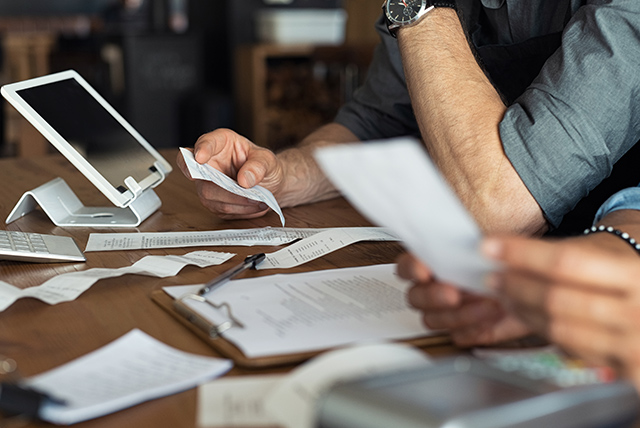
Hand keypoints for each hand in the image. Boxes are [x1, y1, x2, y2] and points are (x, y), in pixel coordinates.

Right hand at [177, 129, 284, 218]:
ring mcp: (207, 183)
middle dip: (224, 187)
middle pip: (201, 175)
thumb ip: (258, 166)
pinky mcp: (213, 202)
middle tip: (248, 191)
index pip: (205, 143)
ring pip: (209, 196)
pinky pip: (220, 209)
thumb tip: (244, 179)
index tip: (201, 158)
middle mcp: (209, 162)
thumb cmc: (265, 166)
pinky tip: (254, 206)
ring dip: (236, 201)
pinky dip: (239, 210)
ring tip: (258, 201)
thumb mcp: (268, 160)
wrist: (270, 184)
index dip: (201, 149)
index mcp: (220, 142)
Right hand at [396, 252, 530, 346]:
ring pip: (433, 320)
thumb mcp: (495, 244)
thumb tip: (473, 246)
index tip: (425, 271)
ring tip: (487, 304)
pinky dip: (474, 330)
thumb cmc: (508, 261)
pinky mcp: (465, 330)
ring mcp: (447, 312)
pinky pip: (458, 337)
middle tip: (454, 293)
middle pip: (415, 298)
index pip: (407, 266)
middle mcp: (435, 288)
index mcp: (433, 262)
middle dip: (433, 296)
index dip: (412, 269)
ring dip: (459, 314)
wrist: (533, 283)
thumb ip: (477, 245)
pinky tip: (491, 319)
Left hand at [483, 236, 639, 386]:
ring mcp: (634, 344)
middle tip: (493, 277)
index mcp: (635, 274)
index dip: (522, 254)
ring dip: (522, 311)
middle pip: (556, 299)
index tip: (490, 246)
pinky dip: (544, 332)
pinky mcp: (628, 371)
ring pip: (558, 328)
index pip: (566, 262)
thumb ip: (562, 255)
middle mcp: (638, 311)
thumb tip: (506, 251)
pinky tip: (530, 318)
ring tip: (506, 297)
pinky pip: (571, 351)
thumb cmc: (628, 272)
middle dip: (515, 286)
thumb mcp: (608, 255)